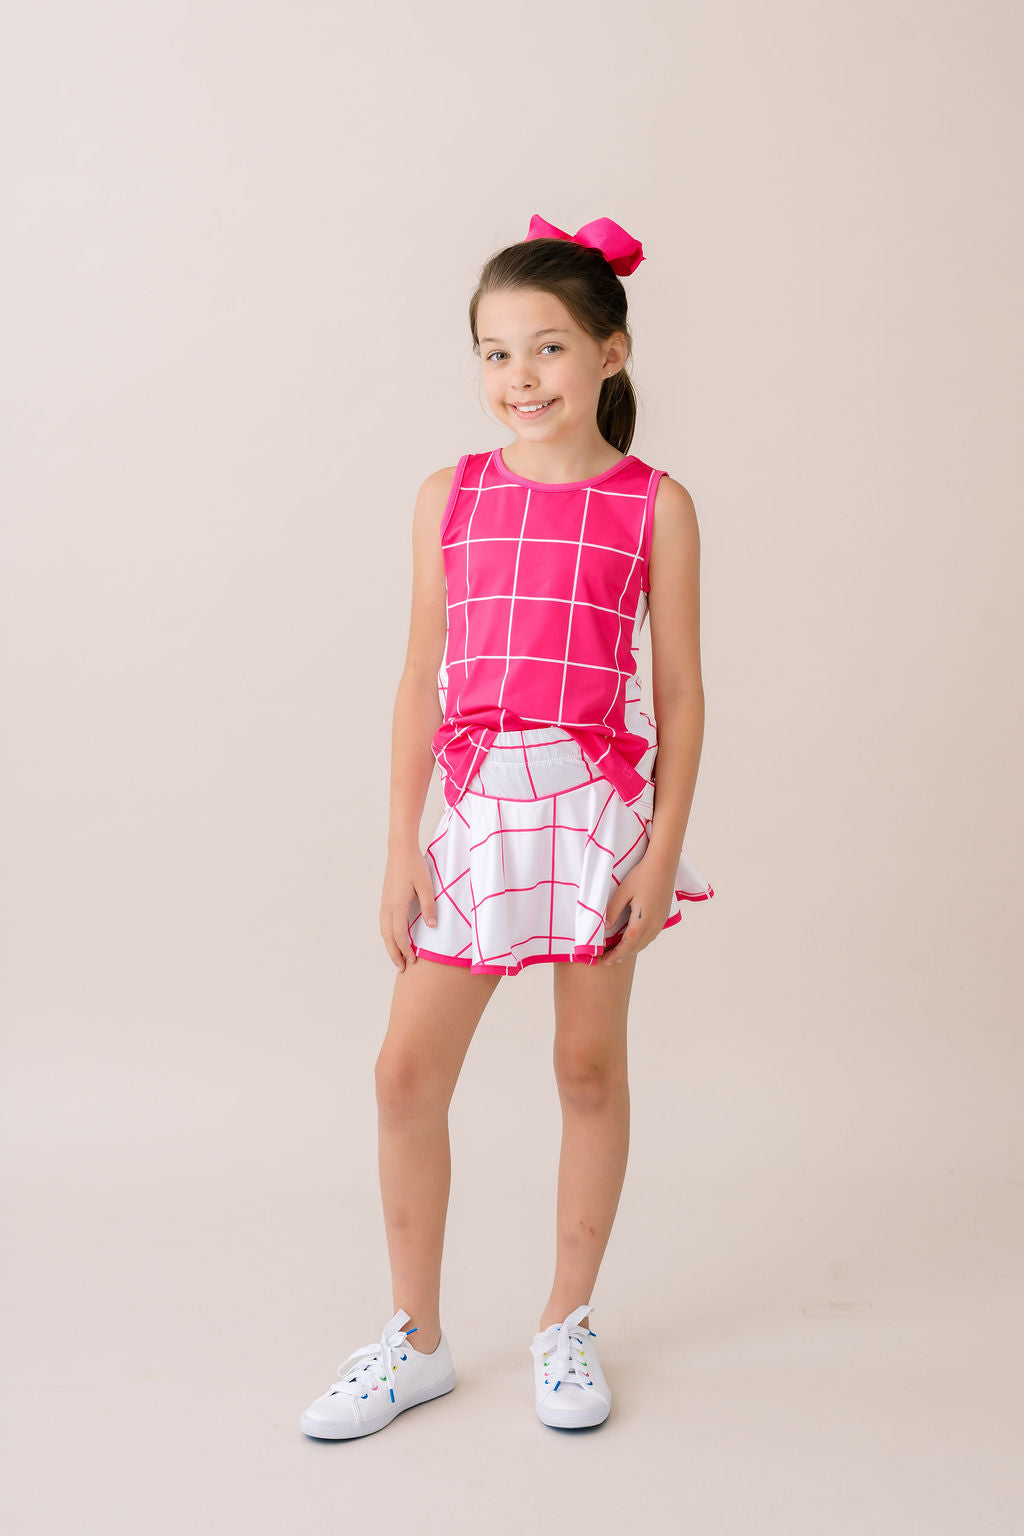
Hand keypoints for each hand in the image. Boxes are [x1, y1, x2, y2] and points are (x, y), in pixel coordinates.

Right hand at [380, 846, 438, 970]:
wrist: (400, 850)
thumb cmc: (415, 866)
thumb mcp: (427, 886)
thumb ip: (429, 906)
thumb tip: (432, 926)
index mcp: (397, 906)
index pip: (399, 935)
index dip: (406, 950)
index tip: (413, 961)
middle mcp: (388, 907)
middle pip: (388, 937)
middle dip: (395, 954)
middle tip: (402, 968)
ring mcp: (385, 903)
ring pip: (384, 931)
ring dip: (390, 946)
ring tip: (397, 958)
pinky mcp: (385, 899)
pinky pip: (384, 923)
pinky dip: (388, 935)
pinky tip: (393, 938)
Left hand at [602, 852, 675, 964]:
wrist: (663, 865)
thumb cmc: (641, 875)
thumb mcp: (623, 892)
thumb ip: (613, 910)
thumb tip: (606, 928)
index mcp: (643, 920)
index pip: (627, 944)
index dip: (616, 954)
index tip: (606, 960)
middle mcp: (654, 924)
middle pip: (637, 947)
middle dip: (622, 955)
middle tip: (609, 960)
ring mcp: (660, 921)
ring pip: (645, 942)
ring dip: (632, 950)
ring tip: (620, 954)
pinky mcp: (663, 916)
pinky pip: (651, 935)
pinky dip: (640, 942)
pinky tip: (634, 940)